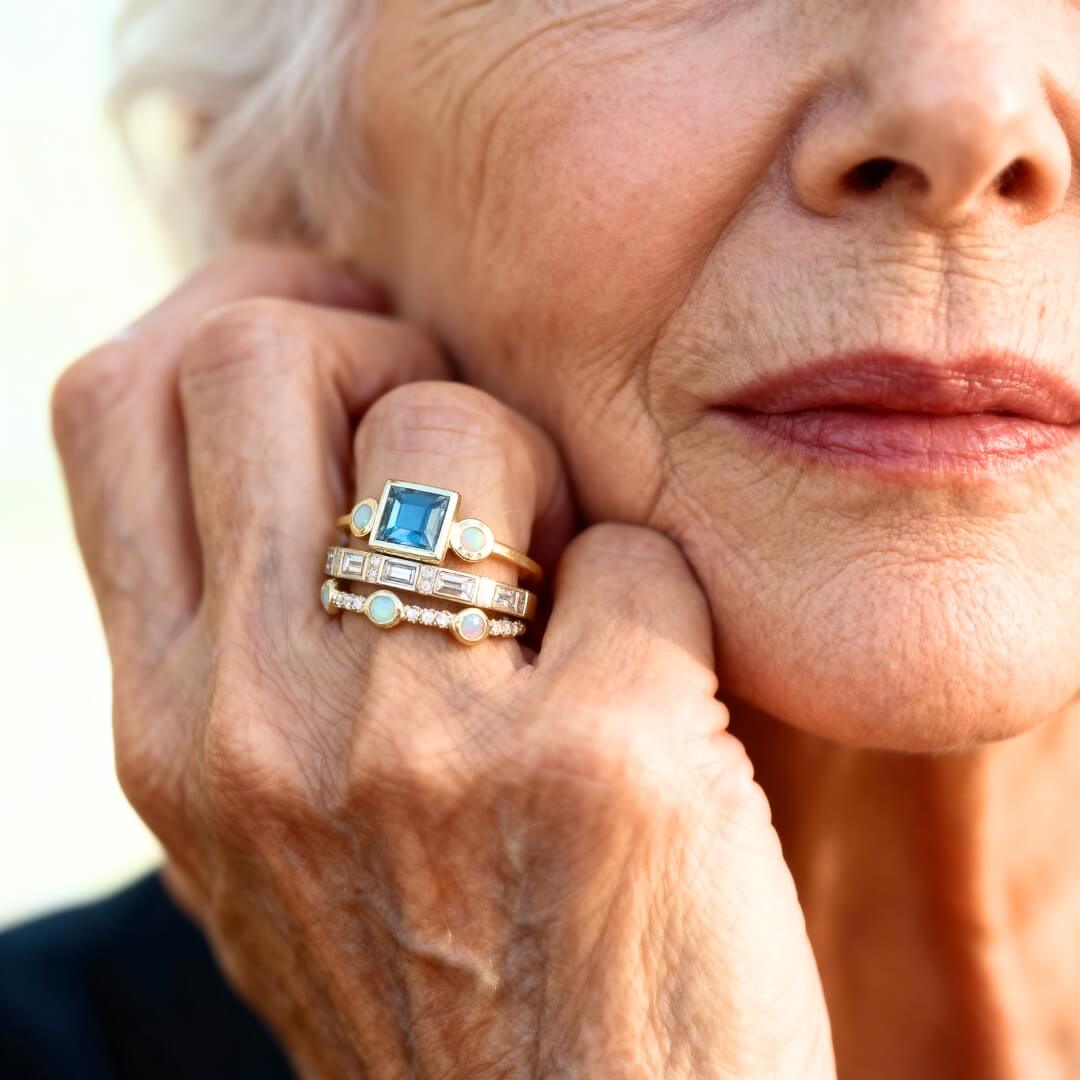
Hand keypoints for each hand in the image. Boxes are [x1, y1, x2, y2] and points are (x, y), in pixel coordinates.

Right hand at [53, 248, 834, 1078]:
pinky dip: (662, 601)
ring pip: (462, 427)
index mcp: (168, 728)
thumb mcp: (283, 827)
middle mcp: (257, 725)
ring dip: (543, 478)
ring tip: (567, 595)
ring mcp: (419, 749)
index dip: (233, 314)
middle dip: (389, 360)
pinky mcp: (602, 766)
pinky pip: (636, 558)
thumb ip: (264, 637)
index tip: (347, 342)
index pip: (116, 403)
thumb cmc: (451, 985)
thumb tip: (317, 429)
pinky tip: (664, 706)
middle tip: (474, 461)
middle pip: (265, 355)